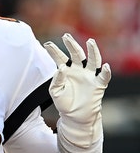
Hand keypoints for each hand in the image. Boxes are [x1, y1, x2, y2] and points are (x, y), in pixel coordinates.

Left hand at [43, 33, 111, 147]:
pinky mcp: (98, 84)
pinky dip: (105, 71)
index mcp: (66, 70)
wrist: (75, 116)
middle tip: (66, 36)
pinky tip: (105, 66)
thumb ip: (57, 79)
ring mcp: (89, 76)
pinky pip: (103, 76)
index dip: (54, 51)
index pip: (60, 58)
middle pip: (76, 54)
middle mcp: (78, 70)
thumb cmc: (64, 103)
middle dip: (71, 44)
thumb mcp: (55, 91)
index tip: (46, 44)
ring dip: (92, 51)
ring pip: (92, 60)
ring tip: (90, 41)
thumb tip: (60, 68)